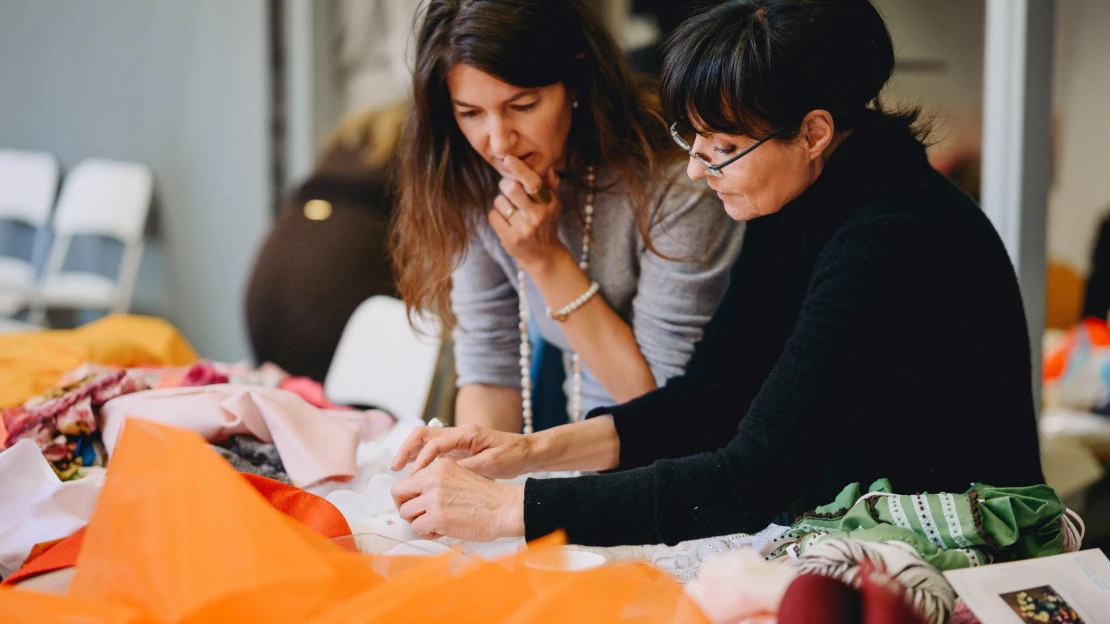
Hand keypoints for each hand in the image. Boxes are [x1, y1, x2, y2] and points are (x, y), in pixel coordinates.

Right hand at [391, 423, 534, 479]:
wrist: (526, 452)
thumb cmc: (513, 456)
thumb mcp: (492, 464)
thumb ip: (467, 468)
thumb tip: (443, 474)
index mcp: (466, 433)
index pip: (434, 443)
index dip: (420, 460)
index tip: (413, 477)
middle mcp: (458, 433)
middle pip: (423, 435)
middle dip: (406, 449)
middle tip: (395, 468)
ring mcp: (457, 441)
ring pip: (426, 442)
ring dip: (412, 453)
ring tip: (400, 471)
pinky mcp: (459, 450)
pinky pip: (435, 452)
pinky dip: (423, 460)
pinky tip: (418, 475)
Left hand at [391, 458, 524, 540]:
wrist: (505, 508)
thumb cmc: (486, 498)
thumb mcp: (458, 475)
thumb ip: (436, 481)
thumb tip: (414, 497)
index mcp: (438, 466)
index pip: (407, 479)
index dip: (408, 495)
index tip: (415, 504)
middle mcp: (433, 478)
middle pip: (398, 493)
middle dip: (406, 507)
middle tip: (418, 516)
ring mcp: (434, 497)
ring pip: (406, 513)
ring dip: (418, 522)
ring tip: (436, 524)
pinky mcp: (437, 516)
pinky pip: (417, 528)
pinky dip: (427, 533)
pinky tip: (442, 530)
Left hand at [488, 155, 569, 271]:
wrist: (543, 256)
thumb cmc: (546, 224)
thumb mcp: (554, 205)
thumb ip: (552, 184)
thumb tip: (548, 166)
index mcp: (549, 203)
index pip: (534, 182)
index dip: (519, 169)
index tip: (508, 158)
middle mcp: (538, 216)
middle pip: (511, 189)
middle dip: (505, 184)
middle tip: (508, 188)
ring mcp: (523, 228)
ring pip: (499, 201)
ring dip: (501, 203)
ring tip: (511, 210)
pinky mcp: (510, 238)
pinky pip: (493, 215)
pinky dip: (496, 216)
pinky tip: (506, 222)